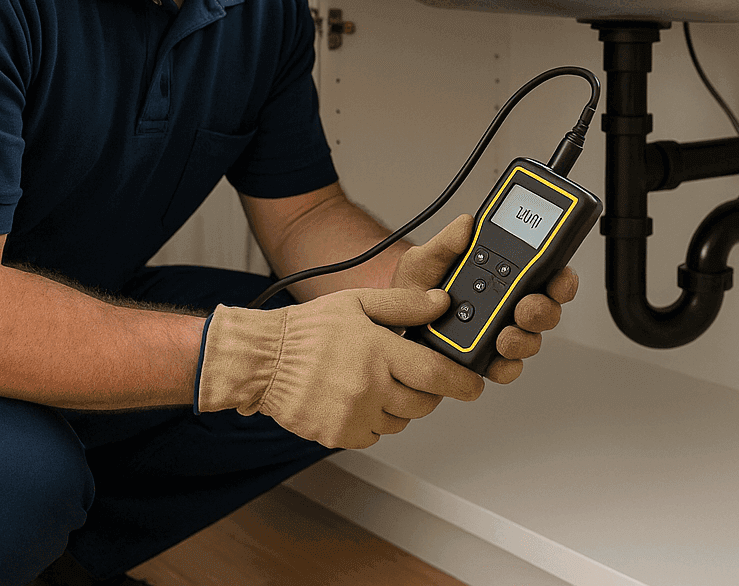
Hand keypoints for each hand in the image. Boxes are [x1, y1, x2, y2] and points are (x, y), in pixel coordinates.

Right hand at [197, 287, 484, 449]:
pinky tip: (355, 398)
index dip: (463, 382)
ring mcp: (355, 414)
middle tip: (411, 376)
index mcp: (380, 351)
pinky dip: (372, 421)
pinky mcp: (340, 434)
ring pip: (400, 420)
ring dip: (398, 406)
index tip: (473, 385)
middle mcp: (371, 386)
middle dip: (427, 391)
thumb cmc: (308, 330)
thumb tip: (441, 303)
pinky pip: (374, 435)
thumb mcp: (357, 303)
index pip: (438, 375)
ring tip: (374, 382)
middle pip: (424, 403)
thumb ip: (404, 305)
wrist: (264, 360)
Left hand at [391, 213, 578, 384]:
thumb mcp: (426, 259)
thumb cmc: (415, 287)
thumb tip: (466, 225)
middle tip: (525, 308)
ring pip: (530, 341)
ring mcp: (500, 335)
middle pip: (546, 311)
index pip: (545, 275)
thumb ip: (446, 243)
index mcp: (503, 276)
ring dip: (523, 339)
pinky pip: (506, 368)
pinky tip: (493, 359)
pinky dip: (504, 366)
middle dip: (542, 310)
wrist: (392, 320)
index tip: (558, 277)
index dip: (561, 277)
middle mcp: (508, 306)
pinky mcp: (485, 360)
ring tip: (504, 337)